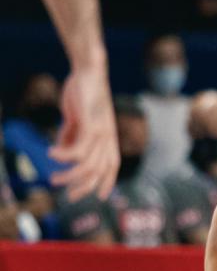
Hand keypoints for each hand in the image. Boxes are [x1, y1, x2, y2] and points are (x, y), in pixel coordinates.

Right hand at [49, 63, 118, 199]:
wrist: (89, 73)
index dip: (108, 182)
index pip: (112, 166)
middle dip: (84, 187)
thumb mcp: (79, 121)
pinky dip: (64, 155)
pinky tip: (51, 154)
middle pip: (99, 171)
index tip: (99, 197)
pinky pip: (78, 148)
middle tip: (68, 194)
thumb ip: (72, 136)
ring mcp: (101, 131)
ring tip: (54, 178)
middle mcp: (108, 138)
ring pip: (87, 164)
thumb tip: (62, 152)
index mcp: (109, 138)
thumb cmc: (84, 97)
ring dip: (69, 175)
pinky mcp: (90, 123)